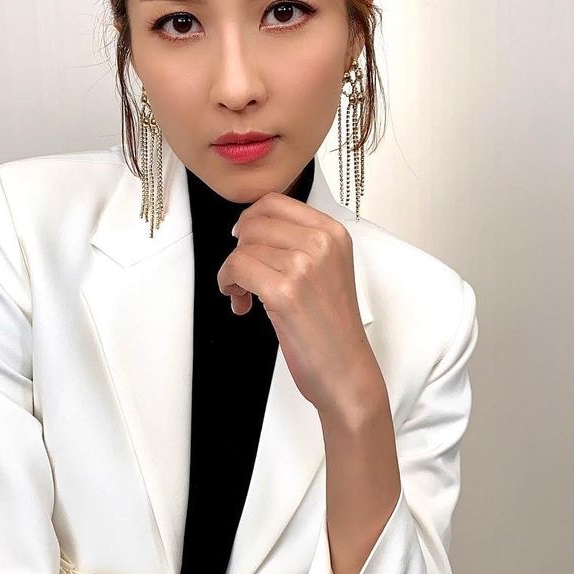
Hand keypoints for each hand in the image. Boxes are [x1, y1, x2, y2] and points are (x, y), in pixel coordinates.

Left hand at [221, 191, 376, 413]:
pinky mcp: (285, 292)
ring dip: (233, 272)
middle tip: (243, 274)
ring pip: (243, 248)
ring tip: (244, 294)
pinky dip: (228, 283)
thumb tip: (253, 226)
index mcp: (334, 234)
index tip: (243, 238)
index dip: (250, 219)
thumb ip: (299, 243)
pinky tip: (240, 301)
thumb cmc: (333, 328)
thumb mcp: (327, 270)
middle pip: (254, 223)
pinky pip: (236, 269)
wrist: (345, 370)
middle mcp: (322, 244)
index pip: (275, 202)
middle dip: (240, 249)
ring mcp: (304, 266)